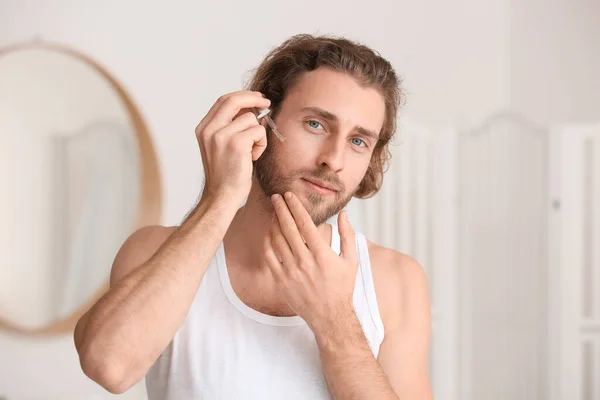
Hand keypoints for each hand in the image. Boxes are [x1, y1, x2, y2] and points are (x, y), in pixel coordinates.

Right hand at [195, 90, 270, 203]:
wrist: (221, 196)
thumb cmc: (226, 174)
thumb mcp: (221, 146)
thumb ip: (230, 126)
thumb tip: (252, 108)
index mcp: (203, 128)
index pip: (223, 101)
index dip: (242, 96)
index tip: (256, 98)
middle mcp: (209, 129)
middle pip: (234, 100)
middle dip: (254, 98)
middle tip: (267, 103)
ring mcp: (221, 135)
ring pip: (251, 118)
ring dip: (258, 134)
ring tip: (251, 152)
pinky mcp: (236, 143)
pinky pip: (259, 131)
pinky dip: (261, 144)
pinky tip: (253, 158)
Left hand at [263, 192, 358, 334]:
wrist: (330, 316)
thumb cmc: (342, 287)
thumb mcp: (351, 260)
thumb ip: (348, 235)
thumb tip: (344, 214)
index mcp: (322, 254)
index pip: (305, 223)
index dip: (295, 207)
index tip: (289, 195)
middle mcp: (305, 261)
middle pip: (288, 228)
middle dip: (280, 209)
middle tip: (275, 197)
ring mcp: (291, 272)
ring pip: (277, 241)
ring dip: (273, 224)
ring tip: (273, 213)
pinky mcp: (281, 281)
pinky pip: (269, 257)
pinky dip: (268, 243)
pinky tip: (270, 234)